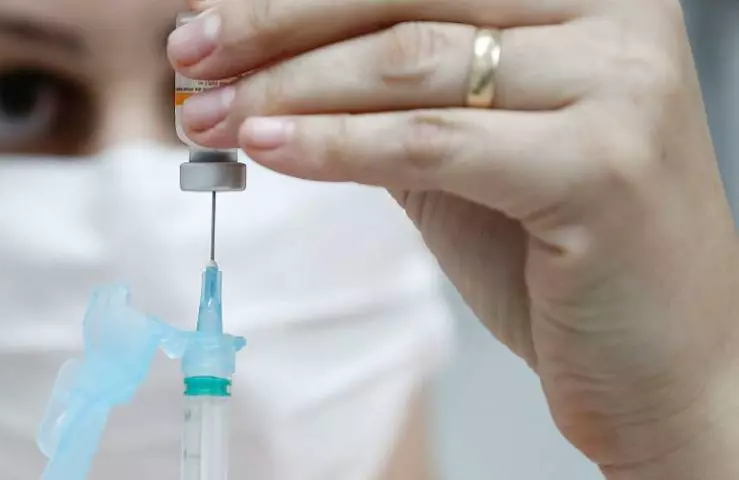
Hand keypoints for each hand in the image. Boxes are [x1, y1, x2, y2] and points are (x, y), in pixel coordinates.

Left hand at [169, 0, 738, 475]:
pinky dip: (335, 144)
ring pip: (407, 64)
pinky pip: (431, 142)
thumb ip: (379, 92)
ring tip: (210, 116)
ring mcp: (620, 83)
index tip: (206, 22)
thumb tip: (254, 54)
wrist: (660, 360)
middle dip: (273, 27)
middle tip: (189, 58)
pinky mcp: (604, 165)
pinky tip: (269, 148)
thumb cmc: (555, 249)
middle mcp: (614, 13)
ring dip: (285, 89)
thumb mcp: (460, 146)